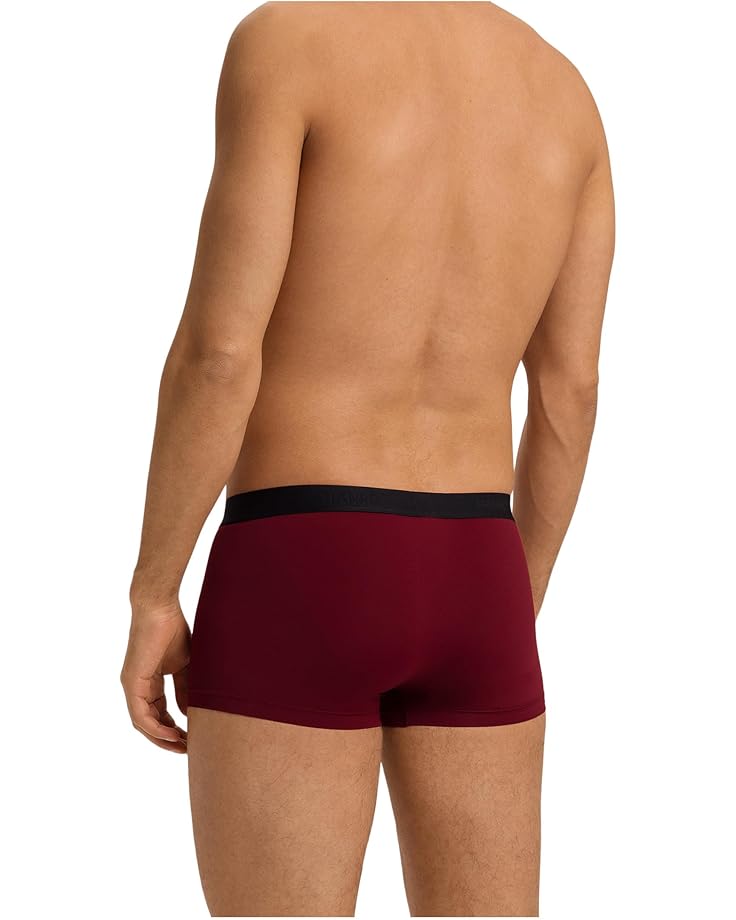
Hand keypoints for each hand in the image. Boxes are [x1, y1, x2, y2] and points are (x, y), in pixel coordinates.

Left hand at [120, 602, 189, 752]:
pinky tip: (172, 734)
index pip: (158, 713)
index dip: (173, 728)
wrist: (160, 608)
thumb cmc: (173, 629)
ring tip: (182, 746)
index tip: (191, 737)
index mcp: (148, 682)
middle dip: (168, 739)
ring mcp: (132, 686)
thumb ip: (184, 689)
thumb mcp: (184, 665)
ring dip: (162, 738)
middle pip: (149, 723)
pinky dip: (155, 728)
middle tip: (188, 749)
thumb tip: (188, 714)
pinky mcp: (132, 683)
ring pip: (143, 723)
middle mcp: (137, 687)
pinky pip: (140, 714)